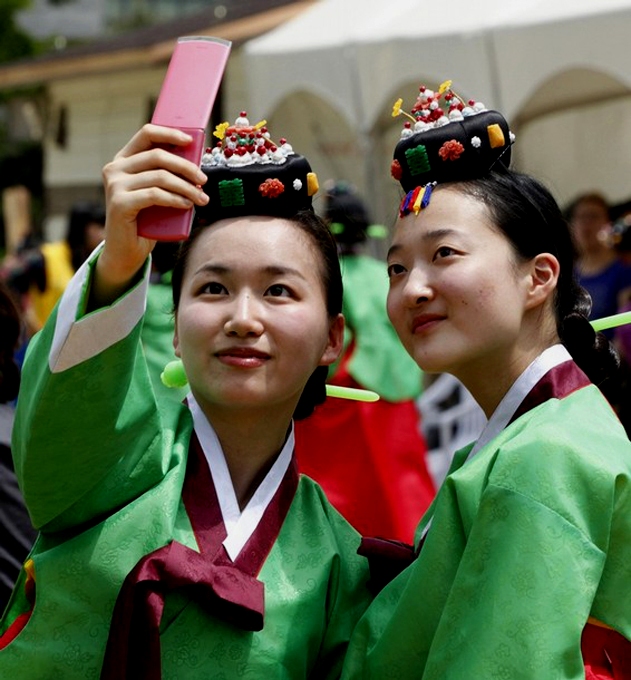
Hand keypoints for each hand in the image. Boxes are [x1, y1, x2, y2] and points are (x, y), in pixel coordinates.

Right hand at [94, 124, 208, 305]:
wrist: (126, 252)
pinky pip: (155, 195)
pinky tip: (187, 205)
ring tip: (201, 199)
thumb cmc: (145, 221)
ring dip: (186, 187)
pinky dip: (175, 199)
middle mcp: (115, 169)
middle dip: (186, 167)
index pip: (147, 134)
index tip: (191, 141)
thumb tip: (196, 162)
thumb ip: (167, 175)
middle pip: (158, 156)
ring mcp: (115, 185)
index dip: (170, 134)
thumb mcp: (157, 192)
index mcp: (123, 160)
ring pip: (160, 176)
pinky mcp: (120, 203)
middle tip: (204, 181)